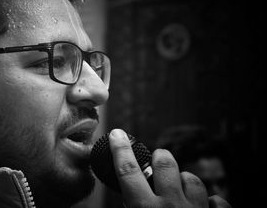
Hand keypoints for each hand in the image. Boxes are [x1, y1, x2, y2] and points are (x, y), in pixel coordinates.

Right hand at [108, 129, 231, 207]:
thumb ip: (131, 207)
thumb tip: (127, 197)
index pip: (129, 172)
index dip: (120, 149)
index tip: (117, 134)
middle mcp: (171, 206)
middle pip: (165, 163)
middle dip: (160, 157)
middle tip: (158, 160)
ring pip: (191, 178)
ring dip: (183, 180)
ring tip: (178, 188)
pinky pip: (217, 200)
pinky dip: (209, 201)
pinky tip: (203, 205)